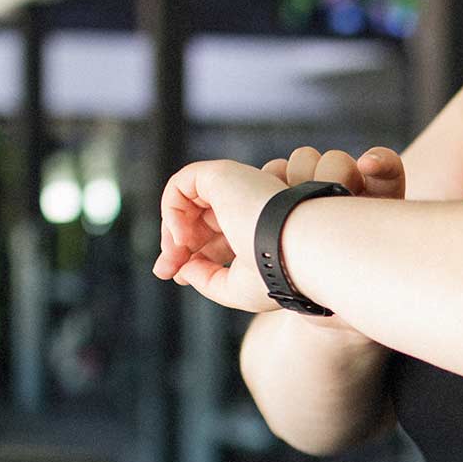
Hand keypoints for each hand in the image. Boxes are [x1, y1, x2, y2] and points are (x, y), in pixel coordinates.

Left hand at [152, 147, 399, 319]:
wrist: (297, 247)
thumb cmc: (278, 272)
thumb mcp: (237, 287)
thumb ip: (207, 279)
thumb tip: (181, 269)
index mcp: (258, 227)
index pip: (216, 236)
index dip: (192, 255)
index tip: (178, 278)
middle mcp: (248, 203)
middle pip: (198, 220)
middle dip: (176, 246)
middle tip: (165, 271)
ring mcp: (236, 185)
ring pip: (186, 200)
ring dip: (172, 230)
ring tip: (176, 255)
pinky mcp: (222, 174)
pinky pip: (181, 184)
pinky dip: (171, 210)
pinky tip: (182, 237)